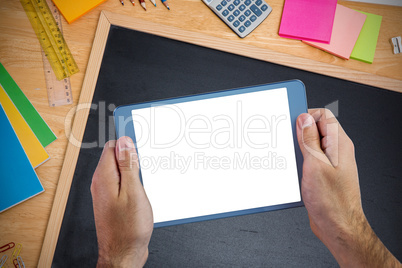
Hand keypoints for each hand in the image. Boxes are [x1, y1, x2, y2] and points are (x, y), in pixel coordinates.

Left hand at [91, 136, 152, 267]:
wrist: (123, 254)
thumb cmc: (128, 228)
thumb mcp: (133, 192)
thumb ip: (128, 165)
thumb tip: (124, 142)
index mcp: (104, 177)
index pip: (112, 146)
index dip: (127, 141)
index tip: (141, 137)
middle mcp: (101, 183)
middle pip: (116, 157)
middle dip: (132, 156)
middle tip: (147, 162)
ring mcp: (106, 192)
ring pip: (120, 170)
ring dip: (134, 170)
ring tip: (146, 178)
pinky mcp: (112, 201)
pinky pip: (121, 182)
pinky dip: (132, 181)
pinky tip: (143, 188)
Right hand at [297, 109, 400, 267]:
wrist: (338, 227)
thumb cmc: (332, 202)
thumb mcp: (315, 165)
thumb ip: (309, 140)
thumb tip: (304, 119)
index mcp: (339, 145)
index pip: (324, 116)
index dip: (306, 116)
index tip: (291, 123)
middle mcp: (336, 152)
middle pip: (315, 130)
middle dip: (298, 134)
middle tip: (287, 142)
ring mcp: (329, 163)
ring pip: (309, 146)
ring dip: (297, 150)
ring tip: (291, 160)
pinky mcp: (322, 174)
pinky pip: (308, 160)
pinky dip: (298, 162)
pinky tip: (292, 171)